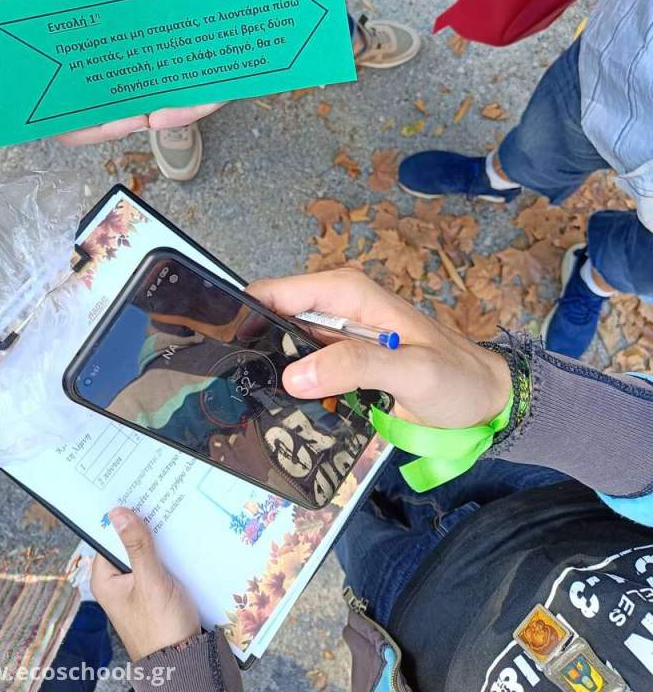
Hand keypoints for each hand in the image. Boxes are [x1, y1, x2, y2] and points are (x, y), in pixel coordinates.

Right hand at [0, 0, 149, 140]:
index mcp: (21, 85)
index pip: (66, 125)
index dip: (102, 127)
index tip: (136, 119)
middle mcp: (35, 80)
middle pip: (84, 106)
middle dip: (122, 104)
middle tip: (163, 96)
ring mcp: (42, 62)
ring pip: (86, 81)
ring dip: (118, 79)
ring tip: (156, 71)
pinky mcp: (47, 40)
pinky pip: (78, 51)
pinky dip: (102, 47)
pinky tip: (131, 37)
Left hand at [60, 0, 326, 145]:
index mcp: (246, 37)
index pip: (217, 86)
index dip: (187, 107)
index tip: (155, 120)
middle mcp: (229, 34)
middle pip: (192, 76)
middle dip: (155, 94)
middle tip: (114, 110)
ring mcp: (215, 17)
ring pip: (181, 51)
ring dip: (149, 63)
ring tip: (108, 78)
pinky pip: (174, 18)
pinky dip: (151, 24)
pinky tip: (121, 30)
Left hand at [91, 507, 200, 661]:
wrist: (184, 660)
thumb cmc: (161, 627)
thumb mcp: (151, 581)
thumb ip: (137, 546)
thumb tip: (118, 513)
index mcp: (106, 580)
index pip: (108, 537)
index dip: (120, 516)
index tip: (133, 493)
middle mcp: (118, 582)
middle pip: (128, 542)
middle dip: (143, 524)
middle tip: (157, 497)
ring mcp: (137, 586)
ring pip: (146, 551)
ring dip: (158, 538)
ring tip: (173, 513)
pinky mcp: (155, 590)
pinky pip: (159, 562)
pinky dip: (168, 552)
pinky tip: (182, 538)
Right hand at [247, 268, 511, 429]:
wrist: (486, 400)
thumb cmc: (457, 379)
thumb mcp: (412, 370)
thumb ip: (357, 365)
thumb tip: (295, 374)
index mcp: (348, 294)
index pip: (275, 292)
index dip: (242, 314)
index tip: (219, 349)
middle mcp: (337, 309)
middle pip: (271, 317)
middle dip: (248, 345)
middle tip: (226, 385)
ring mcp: (337, 338)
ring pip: (282, 345)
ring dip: (265, 369)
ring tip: (241, 403)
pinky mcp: (341, 364)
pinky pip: (301, 368)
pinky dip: (287, 386)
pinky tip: (275, 412)